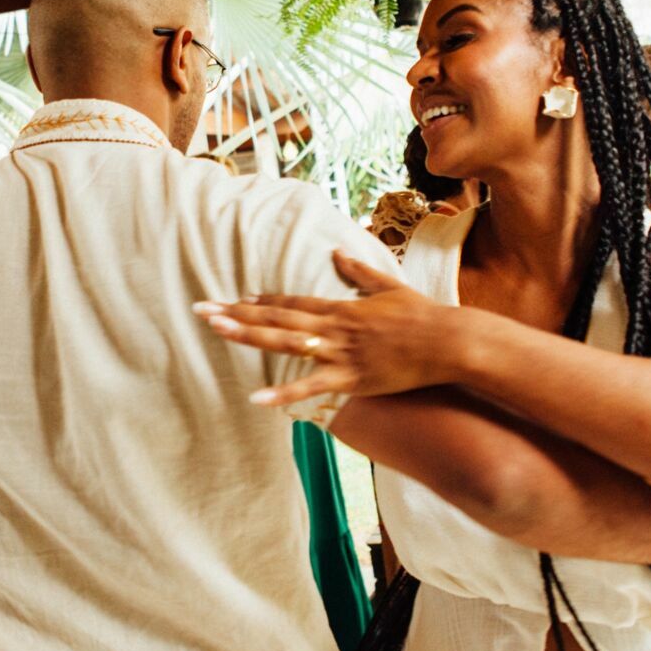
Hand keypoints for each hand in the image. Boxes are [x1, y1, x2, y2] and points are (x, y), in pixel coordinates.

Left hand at [194, 251, 475, 408]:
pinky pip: (310, 387)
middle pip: (277, 318)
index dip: (262, 301)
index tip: (235, 298)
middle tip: (203, 309)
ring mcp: (340, 352)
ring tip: (217, 331)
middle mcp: (333, 327)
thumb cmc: (422, 314)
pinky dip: (283, 394)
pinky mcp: (351, 378)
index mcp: (341, 307)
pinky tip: (256, 398)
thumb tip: (337, 252)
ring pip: (286, 343)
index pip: (292, 302)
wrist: (447, 342)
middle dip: (238, 314)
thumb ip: (359, 272)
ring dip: (249, 336)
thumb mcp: (388, 286)